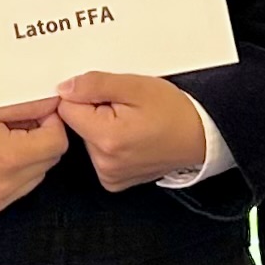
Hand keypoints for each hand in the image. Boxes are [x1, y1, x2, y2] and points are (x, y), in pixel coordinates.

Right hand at [0, 102, 69, 221]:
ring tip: (2, 145)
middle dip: (42, 140)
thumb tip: (50, 103)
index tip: (40, 115)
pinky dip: (12, 178)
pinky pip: (15, 194)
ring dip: (28, 160)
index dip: (53, 124)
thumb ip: (23, 107)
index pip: (57, 142)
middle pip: (49, 161)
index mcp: (8, 156)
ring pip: (35, 178)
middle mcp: (6, 185)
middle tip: (19, 126)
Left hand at [54, 72, 209, 192]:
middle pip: (77, 125)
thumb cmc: (175, 112)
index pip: (66, 109)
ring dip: (103, 126)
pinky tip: (131, 136)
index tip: (106, 94)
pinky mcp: (114, 180)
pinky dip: (110, 143)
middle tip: (125, 107)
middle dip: (94, 111)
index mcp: (106, 138)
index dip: (83, 96)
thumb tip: (64, 88)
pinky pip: (98, 154)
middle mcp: (104, 163)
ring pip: (87, 138)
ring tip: (132, 121)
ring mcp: (109, 175)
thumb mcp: (136, 86)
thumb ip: (95, 84)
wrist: (200, 136)